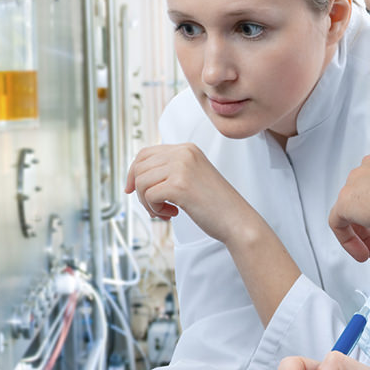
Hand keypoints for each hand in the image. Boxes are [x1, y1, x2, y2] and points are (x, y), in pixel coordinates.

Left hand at [125, 143, 257, 243]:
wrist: (237, 220)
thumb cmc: (216, 205)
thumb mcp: (192, 177)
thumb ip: (170, 171)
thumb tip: (135, 176)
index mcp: (187, 149)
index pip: (145, 153)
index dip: (133, 172)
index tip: (132, 189)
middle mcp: (183, 153)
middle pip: (139, 167)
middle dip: (140, 191)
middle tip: (156, 207)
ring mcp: (182, 167)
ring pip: (141, 182)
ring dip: (148, 202)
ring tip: (165, 211)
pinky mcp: (179, 185)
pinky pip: (149, 195)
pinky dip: (155, 209)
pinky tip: (172, 214)